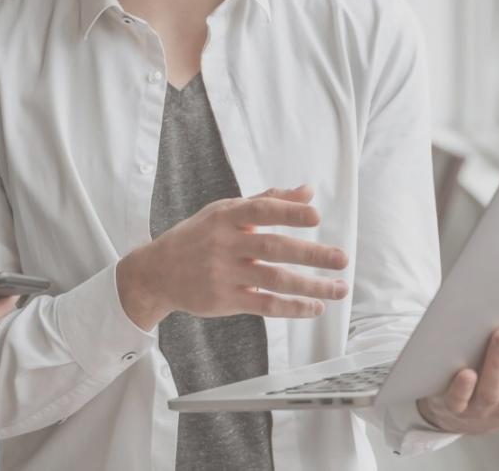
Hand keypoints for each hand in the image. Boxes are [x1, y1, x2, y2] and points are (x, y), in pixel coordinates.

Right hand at [115, 185, 349, 329]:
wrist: (157, 272)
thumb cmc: (198, 236)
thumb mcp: (224, 211)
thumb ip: (267, 200)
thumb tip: (308, 190)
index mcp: (227, 216)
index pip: (261, 210)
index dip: (289, 212)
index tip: (316, 216)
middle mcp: (225, 244)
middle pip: (273, 247)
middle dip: (311, 254)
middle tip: (342, 258)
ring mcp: (224, 273)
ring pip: (274, 280)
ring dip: (311, 286)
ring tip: (339, 288)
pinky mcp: (224, 299)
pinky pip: (265, 305)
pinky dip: (293, 307)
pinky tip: (315, 307)